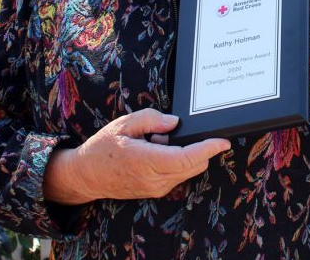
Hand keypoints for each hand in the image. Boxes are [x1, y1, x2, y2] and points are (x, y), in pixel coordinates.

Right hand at [45, 109, 229, 202]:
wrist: (87, 175)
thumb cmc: (103, 148)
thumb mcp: (123, 124)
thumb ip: (151, 119)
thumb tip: (174, 122)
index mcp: (146, 161)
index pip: (186, 158)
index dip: (208, 149)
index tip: (223, 141)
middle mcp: (155, 180)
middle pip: (193, 165)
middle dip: (196, 146)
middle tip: (168, 132)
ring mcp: (157, 188)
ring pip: (188, 170)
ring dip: (184, 153)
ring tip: (156, 142)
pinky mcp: (157, 190)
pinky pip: (179, 174)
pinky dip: (177, 161)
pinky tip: (156, 151)